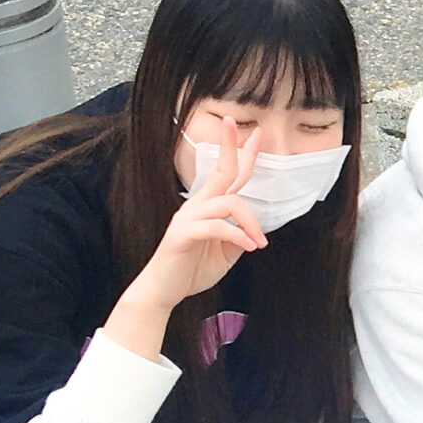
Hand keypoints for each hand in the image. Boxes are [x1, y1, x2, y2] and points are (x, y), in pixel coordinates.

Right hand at [135, 112, 266, 307]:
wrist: (164, 291)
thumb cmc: (192, 270)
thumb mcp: (225, 253)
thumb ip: (239, 236)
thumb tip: (254, 229)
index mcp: (208, 207)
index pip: (228, 174)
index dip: (243, 153)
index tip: (258, 133)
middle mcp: (197, 206)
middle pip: (221, 171)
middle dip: (235, 147)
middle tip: (258, 130)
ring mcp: (187, 217)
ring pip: (228, 202)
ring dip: (250, 223)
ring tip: (258, 243)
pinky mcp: (182, 234)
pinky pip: (215, 226)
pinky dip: (236, 234)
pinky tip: (248, 247)